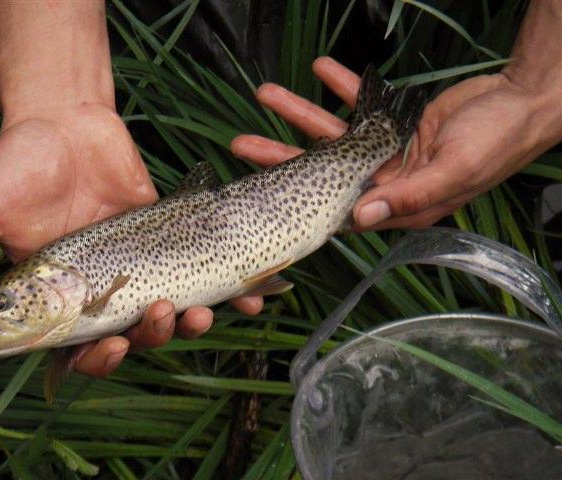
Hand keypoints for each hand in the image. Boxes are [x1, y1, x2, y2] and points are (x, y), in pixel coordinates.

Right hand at [0, 104, 261, 375]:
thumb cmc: (21, 163)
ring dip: (189, 322)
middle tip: (162, 314)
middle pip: (133, 336)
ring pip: (169, 312)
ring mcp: (141, 266)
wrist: (67, 120)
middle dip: (150, 338)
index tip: (108, 347)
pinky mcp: (171, 240)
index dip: (96, 359)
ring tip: (201, 312)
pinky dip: (228, 291)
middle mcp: (104, 288)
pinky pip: (202, 272)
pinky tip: (249, 300)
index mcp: (61, 295)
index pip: (79, 345)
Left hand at [230, 56, 561, 230]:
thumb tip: (359, 217)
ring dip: (301, 113)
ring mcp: (386, 150)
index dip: (299, 202)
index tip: (262, 193)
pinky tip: (319, 70)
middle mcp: (384, 180)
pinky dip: (342, 86)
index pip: (338, 209)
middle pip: (321, 171)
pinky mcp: (393, 121)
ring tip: (266, 94)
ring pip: (333, 134)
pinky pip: (361, 103)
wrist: (522, 101)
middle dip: (281, 156)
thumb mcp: (454, 170)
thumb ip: (406, 195)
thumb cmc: (497, 141)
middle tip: (241, 145)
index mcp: (397, 202)